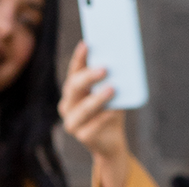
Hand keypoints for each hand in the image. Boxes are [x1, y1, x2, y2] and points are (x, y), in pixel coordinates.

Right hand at [59, 43, 129, 186]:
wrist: (112, 141)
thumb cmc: (111, 110)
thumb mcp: (112, 92)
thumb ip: (111, 80)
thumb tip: (120, 63)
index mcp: (73, 90)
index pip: (74, 71)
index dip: (79, 58)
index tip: (86, 44)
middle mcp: (68, 104)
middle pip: (75, 87)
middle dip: (89, 76)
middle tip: (105, 68)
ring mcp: (72, 122)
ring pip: (83, 108)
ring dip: (97, 98)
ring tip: (112, 89)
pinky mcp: (82, 136)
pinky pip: (92, 126)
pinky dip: (104, 117)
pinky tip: (113, 111)